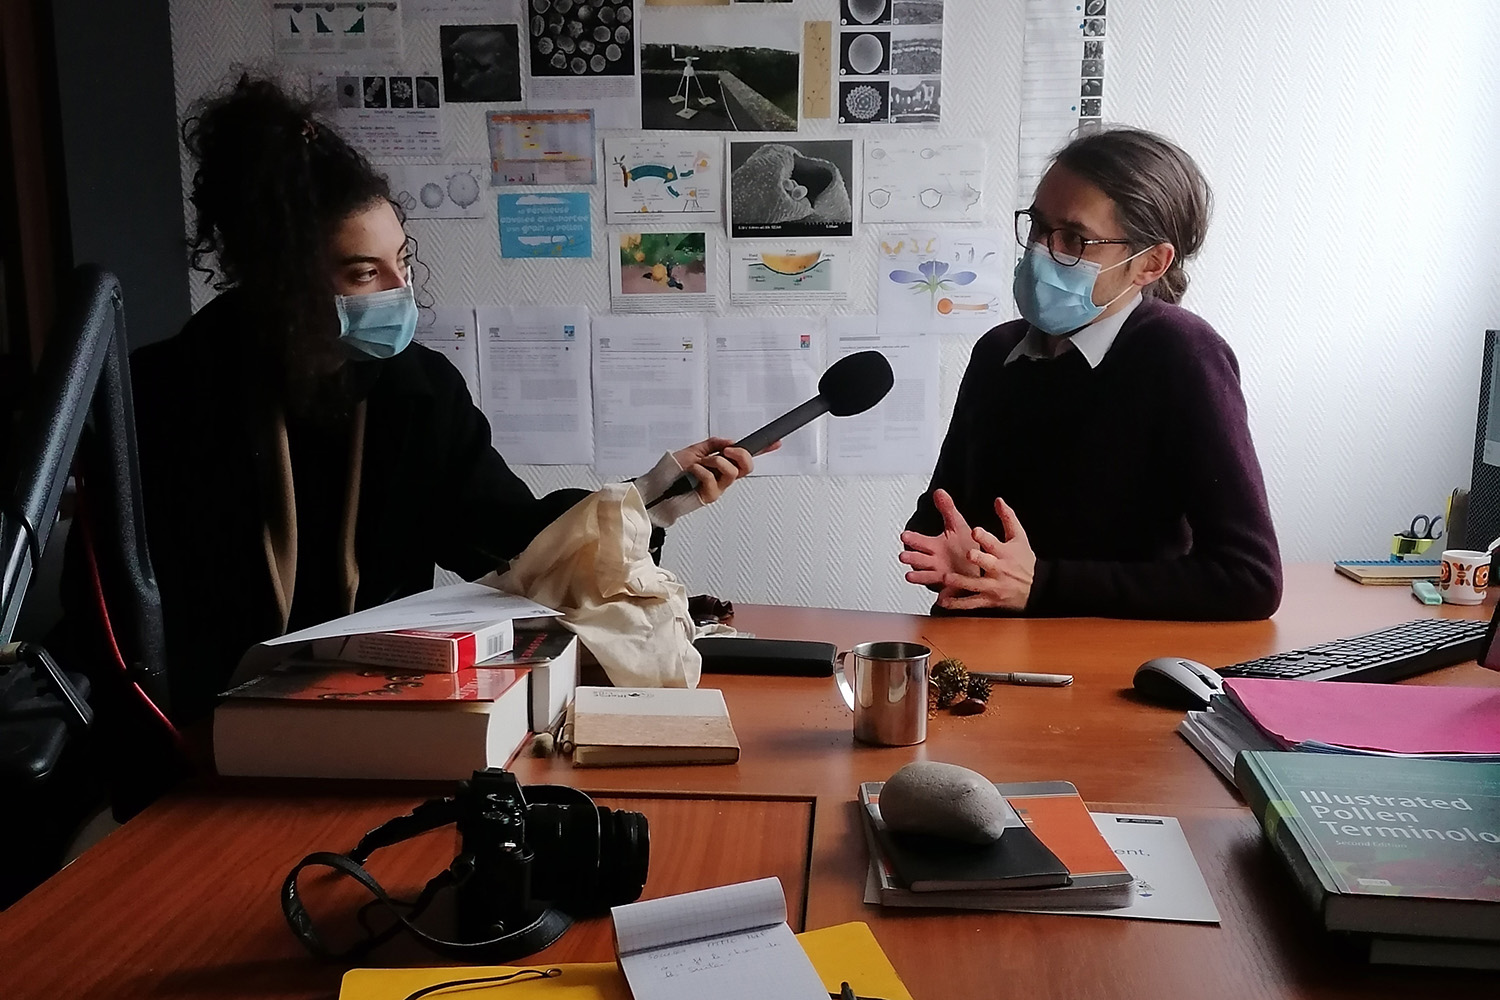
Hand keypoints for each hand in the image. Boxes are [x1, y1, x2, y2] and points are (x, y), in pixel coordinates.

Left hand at [671, 437, 778, 503]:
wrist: (657, 488)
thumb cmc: (672, 472)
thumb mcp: (693, 450)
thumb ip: (712, 445)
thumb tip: (729, 442)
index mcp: (720, 464)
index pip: (745, 457)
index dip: (762, 450)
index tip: (775, 443)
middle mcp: (722, 476)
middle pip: (747, 467)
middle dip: (741, 455)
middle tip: (728, 450)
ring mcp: (717, 487)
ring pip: (732, 473)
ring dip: (716, 462)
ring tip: (701, 463)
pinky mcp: (709, 496)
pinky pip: (714, 480)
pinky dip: (702, 471)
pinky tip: (693, 471)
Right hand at [899, 489, 981, 587]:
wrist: (977, 564)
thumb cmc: (964, 546)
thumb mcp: (957, 525)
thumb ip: (947, 509)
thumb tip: (939, 491)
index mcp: (934, 546)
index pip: (919, 541)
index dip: (912, 539)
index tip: (904, 535)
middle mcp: (933, 561)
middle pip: (919, 559)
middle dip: (911, 558)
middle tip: (904, 556)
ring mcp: (940, 574)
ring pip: (926, 575)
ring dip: (918, 576)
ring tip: (909, 576)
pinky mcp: (950, 586)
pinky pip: (946, 592)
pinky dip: (944, 595)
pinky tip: (940, 598)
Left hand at [936, 497, 1036, 611]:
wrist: (1036, 589)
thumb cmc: (1024, 561)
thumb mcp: (1020, 538)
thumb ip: (1008, 518)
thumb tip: (998, 500)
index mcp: (1005, 553)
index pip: (995, 543)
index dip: (985, 537)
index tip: (975, 530)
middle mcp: (999, 570)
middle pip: (988, 564)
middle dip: (978, 559)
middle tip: (967, 554)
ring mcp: (993, 587)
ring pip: (976, 585)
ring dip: (960, 582)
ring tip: (946, 578)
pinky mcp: (988, 601)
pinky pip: (971, 603)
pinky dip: (957, 603)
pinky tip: (943, 601)